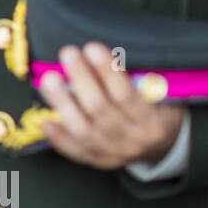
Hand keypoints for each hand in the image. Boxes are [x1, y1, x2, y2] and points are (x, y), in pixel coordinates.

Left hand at [37, 42, 184, 169]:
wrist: (162, 146)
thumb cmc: (157, 110)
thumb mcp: (161, 95)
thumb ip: (140, 80)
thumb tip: (101, 54)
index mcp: (152, 122)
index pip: (126, 95)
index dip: (107, 72)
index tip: (91, 48)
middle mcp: (132, 140)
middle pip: (100, 109)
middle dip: (82, 79)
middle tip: (68, 53)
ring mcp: (113, 153)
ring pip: (83, 130)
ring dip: (63, 103)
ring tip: (49, 79)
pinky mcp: (97, 160)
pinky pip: (74, 150)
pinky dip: (59, 136)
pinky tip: (45, 119)